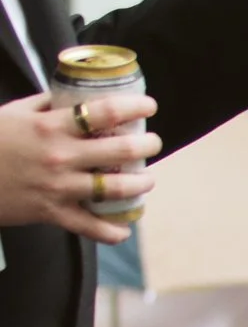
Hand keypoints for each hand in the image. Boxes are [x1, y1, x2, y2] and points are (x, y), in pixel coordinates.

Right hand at [0, 87, 158, 240]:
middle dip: (146, 145)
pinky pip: (90, 227)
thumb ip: (47, 104)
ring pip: (114, 189)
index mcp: (52, 126)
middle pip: (120, 150)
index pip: (105, 111)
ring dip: (140, 184)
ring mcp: (58, 187)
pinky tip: (123, 228)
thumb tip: (75, 95)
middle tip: (152, 143)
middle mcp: (61, 156)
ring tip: (147, 180)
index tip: (149, 106)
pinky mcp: (52, 213)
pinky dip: (111, 231)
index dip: (135, 106)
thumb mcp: (16, 113)